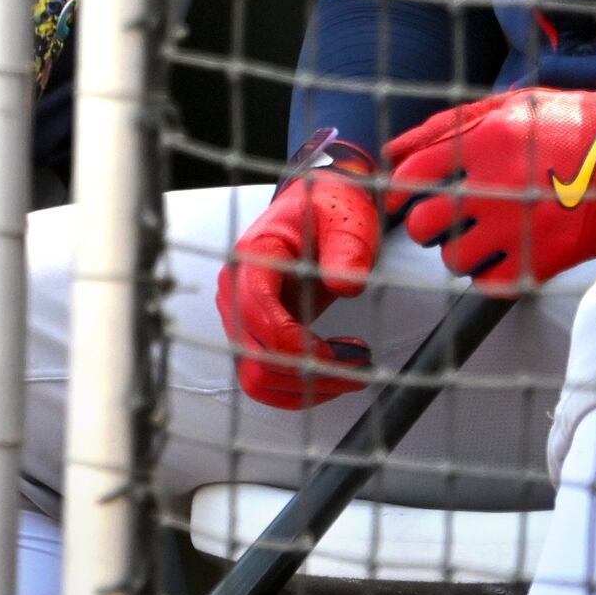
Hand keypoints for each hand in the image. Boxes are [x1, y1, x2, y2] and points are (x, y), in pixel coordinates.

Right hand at [215, 140, 381, 408]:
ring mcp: (239, 314)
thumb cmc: (327, 211)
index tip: (345, 353)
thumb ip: (348, 248)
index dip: (297, 344)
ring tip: (351, 371)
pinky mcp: (251, 332)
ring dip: (305, 387)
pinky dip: (299, 387)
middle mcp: (235, 290)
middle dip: (311, 373)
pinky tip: (333, 369)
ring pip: (257, 376)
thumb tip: (347, 285)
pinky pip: (263, 376)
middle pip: (257, 356)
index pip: (258, 315)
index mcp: (252, 258)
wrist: (315, 207)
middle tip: (360, 367)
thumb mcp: (346, 220)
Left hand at [381, 67, 595, 292]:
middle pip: (424, 224)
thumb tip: (392, 150)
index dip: (396, 193)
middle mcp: (496, 186)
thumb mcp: (509, 105)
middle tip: (443, 221)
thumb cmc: (572, 121)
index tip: (398, 201)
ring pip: (453, 259)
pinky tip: (503, 256)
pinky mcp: (546, 258)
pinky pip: (490, 283)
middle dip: (426, 225)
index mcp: (484, 143)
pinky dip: (489, 275)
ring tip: (480, 238)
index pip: (411, 177)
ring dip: (458, 252)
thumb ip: (446, 126)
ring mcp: (521, 226)